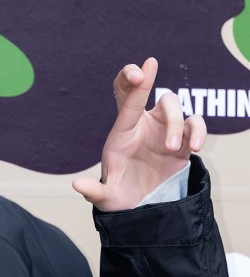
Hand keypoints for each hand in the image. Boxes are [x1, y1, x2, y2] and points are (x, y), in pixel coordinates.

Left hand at [72, 57, 206, 210]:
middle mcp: (143, 126)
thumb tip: (76, 184)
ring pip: (174, 108)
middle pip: (152, 95)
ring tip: (170, 149)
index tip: (145, 67)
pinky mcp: (182, 142)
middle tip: (145, 79)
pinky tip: (195, 148)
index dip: (134, 80)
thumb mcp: (106, 197)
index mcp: (122, 132)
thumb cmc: (120, 197)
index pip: (128, 100)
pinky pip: (194, 124)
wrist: (142, 209)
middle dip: (151, 85)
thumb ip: (94, 191)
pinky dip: (198, 131)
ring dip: (174, 125)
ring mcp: (164, 131)